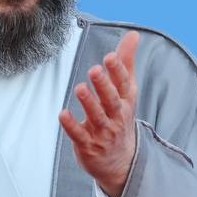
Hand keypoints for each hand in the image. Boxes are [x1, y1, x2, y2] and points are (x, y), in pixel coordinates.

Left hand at [58, 30, 139, 196]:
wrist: (121, 162)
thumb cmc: (120, 117)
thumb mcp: (126, 91)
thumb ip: (126, 62)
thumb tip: (133, 34)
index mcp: (125, 101)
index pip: (123, 84)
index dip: (117, 71)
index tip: (110, 56)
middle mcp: (116, 116)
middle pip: (111, 100)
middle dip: (103, 85)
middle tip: (94, 70)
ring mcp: (103, 132)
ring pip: (96, 116)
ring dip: (88, 103)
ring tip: (79, 88)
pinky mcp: (88, 145)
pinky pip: (79, 135)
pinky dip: (71, 125)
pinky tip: (63, 114)